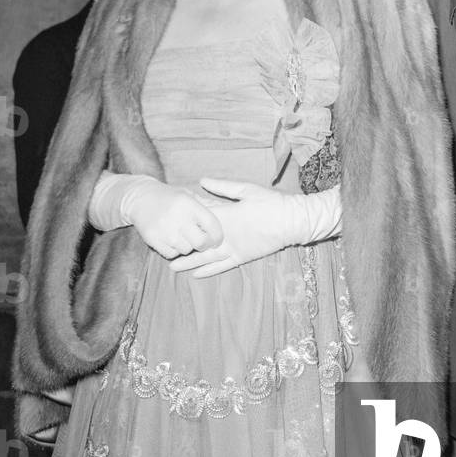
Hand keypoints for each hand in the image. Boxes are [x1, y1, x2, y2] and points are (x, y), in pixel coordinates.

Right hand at [122, 179, 223, 259]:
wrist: (140, 198)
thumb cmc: (171, 197)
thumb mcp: (189, 196)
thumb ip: (208, 205)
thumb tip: (228, 211)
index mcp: (189, 204)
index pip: (211, 224)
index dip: (217, 234)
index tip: (217, 238)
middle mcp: (177, 217)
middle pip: (200, 243)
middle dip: (204, 245)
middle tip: (203, 242)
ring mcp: (164, 230)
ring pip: (186, 250)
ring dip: (188, 247)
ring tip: (185, 237)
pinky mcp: (152, 239)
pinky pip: (171, 254)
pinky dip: (174, 251)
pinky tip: (172, 240)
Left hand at [169, 179, 341, 278]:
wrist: (293, 221)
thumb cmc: (272, 202)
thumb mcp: (247, 189)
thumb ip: (223, 187)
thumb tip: (201, 181)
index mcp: (227, 215)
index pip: (200, 217)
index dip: (185, 217)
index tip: (171, 215)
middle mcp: (226, 235)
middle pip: (198, 242)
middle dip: (181, 245)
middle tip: (162, 247)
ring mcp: (234, 248)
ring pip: (207, 258)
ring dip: (190, 262)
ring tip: (172, 267)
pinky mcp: (243, 257)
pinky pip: (223, 266)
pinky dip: (209, 271)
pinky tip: (197, 275)